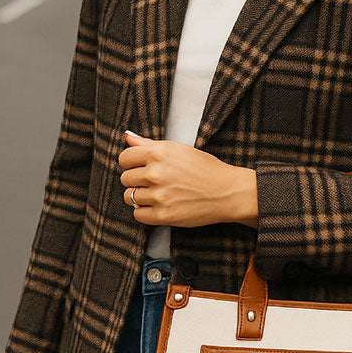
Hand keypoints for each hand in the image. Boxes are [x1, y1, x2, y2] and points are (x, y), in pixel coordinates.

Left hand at [118, 130, 257, 227]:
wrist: (227, 192)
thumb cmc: (206, 169)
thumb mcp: (179, 149)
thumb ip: (149, 144)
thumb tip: (127, 137)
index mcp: (158, 153)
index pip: (124, 158)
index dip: (131, 163)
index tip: (139, 167)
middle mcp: (156, 173)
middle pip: (125, 178)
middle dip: (135, 180)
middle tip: (152, 182)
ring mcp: (159, 196)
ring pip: (129, 196)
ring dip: (140, 196)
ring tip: (156, 194)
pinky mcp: (163, 215)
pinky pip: (138, 214)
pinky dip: (145, 211)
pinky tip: (157, 206)